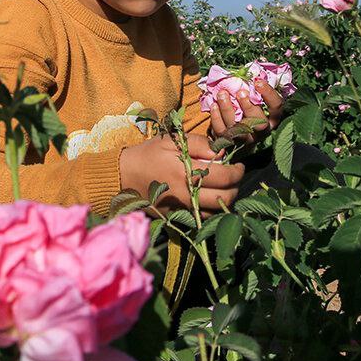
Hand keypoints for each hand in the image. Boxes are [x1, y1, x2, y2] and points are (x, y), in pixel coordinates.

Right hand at [119, 132, 244, 219]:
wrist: (122, 176)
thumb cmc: (147, 154)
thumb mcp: (171, 141)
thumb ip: (199, 144)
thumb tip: (222, 154)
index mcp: (186, 172)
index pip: (225, 177)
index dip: (238, 171)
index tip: (238, 166)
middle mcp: (186, 194)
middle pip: (224, 198)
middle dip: (235, 188)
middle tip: (234, 178)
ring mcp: (181, 209)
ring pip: (215, 212)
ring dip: (224, 202)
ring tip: (223, 189)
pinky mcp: (175, 217)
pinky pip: (200, 219)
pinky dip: (210, 211)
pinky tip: (207, 200)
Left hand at [207, 80, 284, 150]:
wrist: (228, 126)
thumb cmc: (243, 105)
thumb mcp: (252, 97)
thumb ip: (252, 89)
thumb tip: (245, 73)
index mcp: (271, 119)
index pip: (276, 107)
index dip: (269, 94)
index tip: (258, 81)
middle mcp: (260, 131)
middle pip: (259, 123)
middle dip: (249, 107)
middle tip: (240, 92)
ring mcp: (244, 139)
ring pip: (238, 129)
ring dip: (228, 110)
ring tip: (222, 94)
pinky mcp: (228, 141)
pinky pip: (222, 132)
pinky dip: (216, 118)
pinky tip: (213, 105)